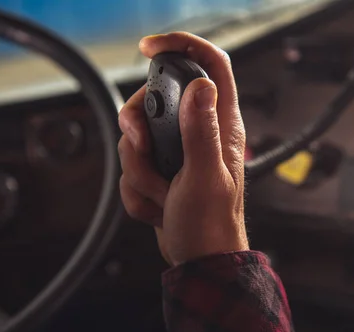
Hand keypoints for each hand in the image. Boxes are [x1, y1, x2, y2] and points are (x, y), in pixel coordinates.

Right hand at [118, 32, 248, 265]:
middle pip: (154, 100)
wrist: (199, 262)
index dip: (183, 46)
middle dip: (139, 129)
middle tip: (145, 151)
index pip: (211, 66)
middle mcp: (199, 133)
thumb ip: (200, 131)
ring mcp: (178, 153)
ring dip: (140, 172)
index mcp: (221, 126)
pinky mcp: (161, 172)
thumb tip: (201, 86)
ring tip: (164, 194)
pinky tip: (161, 207)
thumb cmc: (212, 225)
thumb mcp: (205, 177)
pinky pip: (132, 168)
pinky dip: (138, 192)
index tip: (149, 48)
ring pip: (136, 138)